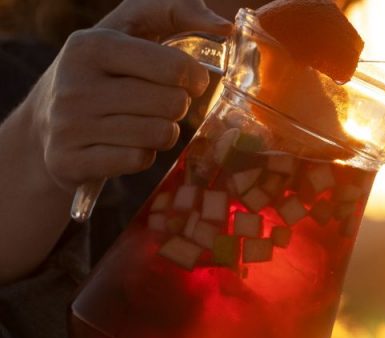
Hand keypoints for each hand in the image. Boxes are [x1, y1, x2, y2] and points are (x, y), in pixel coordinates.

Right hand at [30, 0, 229, 191]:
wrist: (45, 124)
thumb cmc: (105, 71)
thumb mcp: (128, 29)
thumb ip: (174, 11)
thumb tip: (224, 27)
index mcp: (91, 46)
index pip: (175, 67)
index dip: (194, 77)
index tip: (188, 81)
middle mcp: (75, 85)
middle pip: (172, 104)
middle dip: (176, 106)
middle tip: (158, 103)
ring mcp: (69, 126)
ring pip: (160, 135)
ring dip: (163, 131)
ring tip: (142, 122)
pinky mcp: (70, 161)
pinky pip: (140, 160)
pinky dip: (142, 155)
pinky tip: (124, 144)